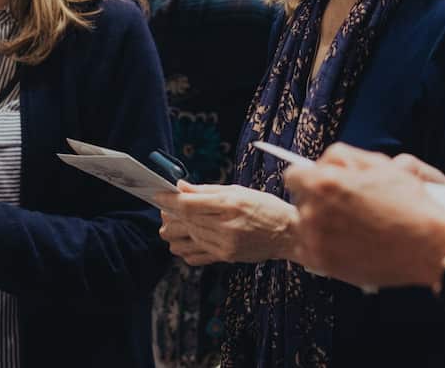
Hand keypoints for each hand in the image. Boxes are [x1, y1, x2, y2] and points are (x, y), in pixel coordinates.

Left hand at [158, 182, 297, 263]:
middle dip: (170, 213)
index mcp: (229, 205)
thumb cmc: (265, 207)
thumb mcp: (238, 190)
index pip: (188, 204)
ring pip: (185, 239)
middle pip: (184, 221)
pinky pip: (193, 256)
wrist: (287, 233)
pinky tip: (189, 238)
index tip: (157, 194)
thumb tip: (180, 186)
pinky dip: (185, 247)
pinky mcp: (225, 258)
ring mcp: (225, 245)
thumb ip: (206, 190)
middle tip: (167, 206)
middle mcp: (226, 226)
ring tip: (178, 221)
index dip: (168, 199)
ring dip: (176, 230)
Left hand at [285, 143, 444, 289]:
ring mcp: (316, 239)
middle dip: (315, 200)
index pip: (293, 176)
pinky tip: (341, 243)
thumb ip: (345, 157)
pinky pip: (306, 251)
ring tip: (345, 226)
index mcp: (325, 182)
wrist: (428, 245)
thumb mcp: (379, 164)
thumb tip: (326, 161)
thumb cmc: (408, 203)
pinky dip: (319, 247)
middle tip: (339, 206)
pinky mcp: (323, 263)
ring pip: (302, 226)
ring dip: (316, 224)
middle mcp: (314, 211)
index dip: (309, 178)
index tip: (318, 184)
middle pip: (298, 201)